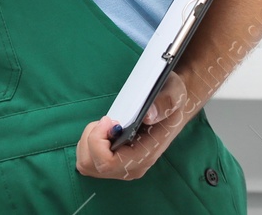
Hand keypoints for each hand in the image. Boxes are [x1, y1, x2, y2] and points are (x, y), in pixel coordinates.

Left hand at [75, 71, 193, 179]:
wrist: (173, 108)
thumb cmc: (172, 100)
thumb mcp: (174, 94)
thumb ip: (164, 103)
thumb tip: (148, 115)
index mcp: (145, 155)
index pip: (107, 163)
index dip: (98, 141)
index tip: (108, 120)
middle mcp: (132, 167)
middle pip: (92, 165)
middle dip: (91, 138)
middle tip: (106, 121)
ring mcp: (122, 168)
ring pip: (87, 164)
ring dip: (89, 140)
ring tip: (105, 126)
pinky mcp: (114, 164)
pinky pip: (88, 160)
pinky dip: (88, 144)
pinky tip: (103, 132)